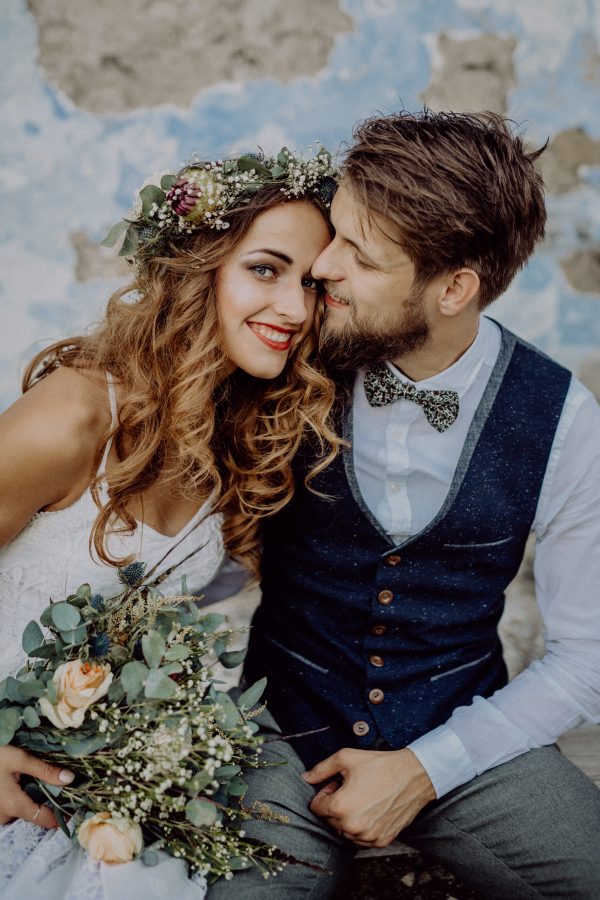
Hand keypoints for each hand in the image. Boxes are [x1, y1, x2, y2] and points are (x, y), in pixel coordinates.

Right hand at [0, 745, 74, 827]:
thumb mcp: (20, 758)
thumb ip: (45, 771)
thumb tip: (70, 779)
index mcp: (14, 805)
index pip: (43, 819)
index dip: (59, 819)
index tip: (72, 815)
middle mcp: (3, 816)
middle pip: (31, 815)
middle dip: (44, 804)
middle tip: (57, 789)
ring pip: (19, 811)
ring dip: (29, 800)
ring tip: (34, 783)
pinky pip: (9, 809)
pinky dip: (18, 799)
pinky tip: (19, 784)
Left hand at [301, 747, 435, 847]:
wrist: (413, 776)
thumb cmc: (380, 765)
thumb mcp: (346, 758)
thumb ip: (321, 769)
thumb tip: (305, 777)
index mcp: (340, 807)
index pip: (316, 808)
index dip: (324, 793)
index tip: (336, 784)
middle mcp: (352, 826)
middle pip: (329, 820)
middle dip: (335, 805)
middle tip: (350, 788)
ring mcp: (368, 836)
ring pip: (345, 831)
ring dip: (348, 818)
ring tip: (361, 798)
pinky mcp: (381, 841)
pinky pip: (362, 839)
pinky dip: (362, 827)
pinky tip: (372, 809)